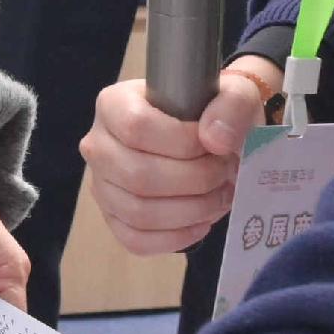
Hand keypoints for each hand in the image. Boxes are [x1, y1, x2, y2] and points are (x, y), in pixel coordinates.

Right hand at [84, 55, 273, 257]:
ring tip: (219, 196)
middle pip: (138, 176)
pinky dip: (176, 237)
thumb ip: (232, 104)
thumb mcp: (235, 93)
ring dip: (191, 211)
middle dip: (195, 181)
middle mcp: (98, 145)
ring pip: (138, 213)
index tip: (216, 146)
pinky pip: (136, 240)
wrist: (211, 138)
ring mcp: (102, 185)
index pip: (137, 127)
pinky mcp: (113, 219)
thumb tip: (215, 139)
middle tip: (226, 174)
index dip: (184, 143)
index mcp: (114, 104)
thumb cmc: (214, 113)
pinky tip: (202, 221)